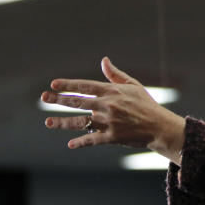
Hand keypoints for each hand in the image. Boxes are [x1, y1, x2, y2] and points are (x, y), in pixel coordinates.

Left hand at [42, 57, 184, 162]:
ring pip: (80, 122)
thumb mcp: (133, 86)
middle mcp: (108, 106)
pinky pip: (92, 140)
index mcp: (112, 92)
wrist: (160, 127)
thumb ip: (115, 75)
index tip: (53, 84)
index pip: (85, 86)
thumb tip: (103, 60)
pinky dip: (81, 142)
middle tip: (43, 97)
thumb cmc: (146, 105)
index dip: (68, 84)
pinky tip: (70, 144)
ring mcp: (109, 122)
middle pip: (78, 102)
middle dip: (58, 99)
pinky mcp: (112, 137)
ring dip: (62, 122)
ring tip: (48, 121)